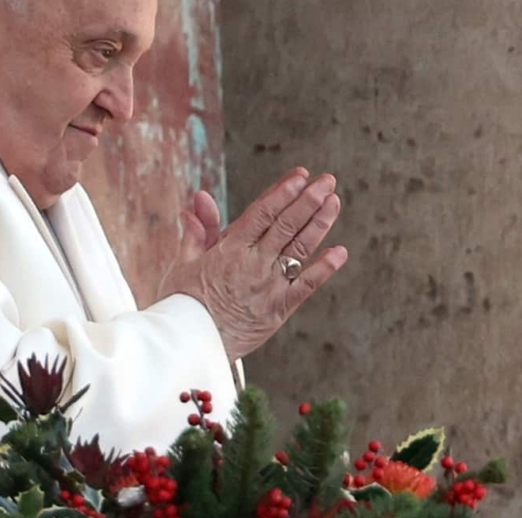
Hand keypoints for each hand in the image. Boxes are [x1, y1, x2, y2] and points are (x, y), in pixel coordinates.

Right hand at [159, 167, 348, 360]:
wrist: (189, 346)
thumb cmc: (182, 304)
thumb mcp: (184, 262)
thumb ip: (198, 230)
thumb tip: (200, 198)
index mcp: (229, 249)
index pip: (262, 213)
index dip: (283, 192)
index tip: (300, 175)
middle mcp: (253, 264)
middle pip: (286, 225)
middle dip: (309, 200)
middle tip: (327, 180)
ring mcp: (269, 286)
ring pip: (299, 249)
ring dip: (319, 224)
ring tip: (334, 202)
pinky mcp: (279, 309)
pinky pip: (306, 286)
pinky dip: (324, 269)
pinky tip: (340, 252)